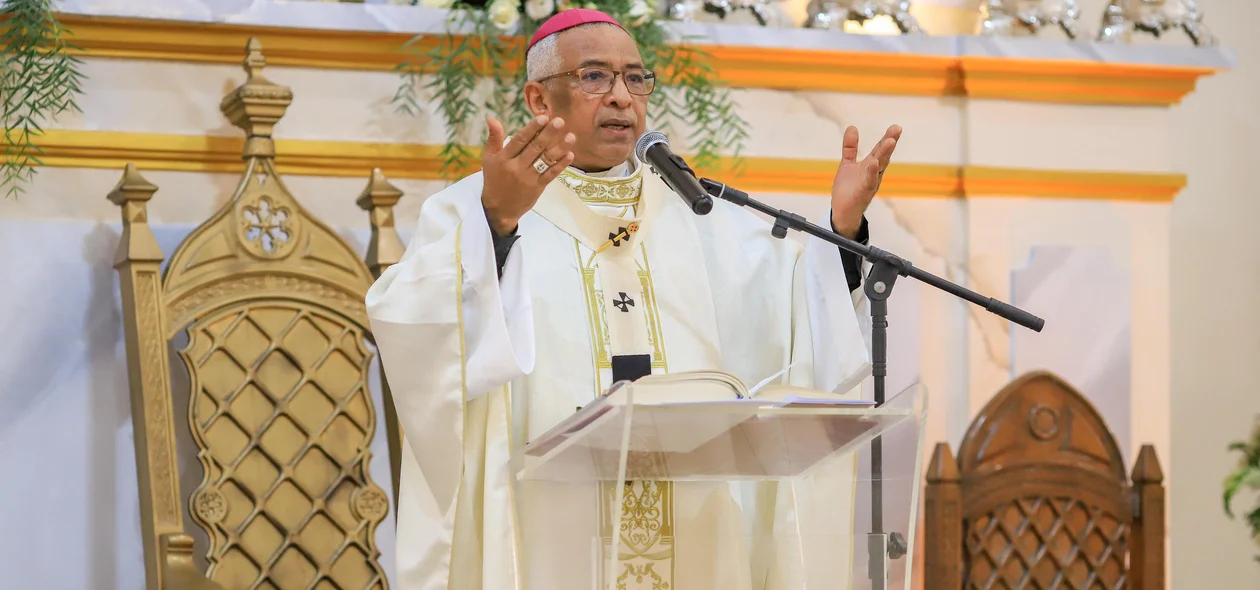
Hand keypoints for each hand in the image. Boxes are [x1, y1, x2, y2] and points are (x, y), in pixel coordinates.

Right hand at [481, 114, 575, 235]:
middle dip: (549, 134)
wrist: (499, 209)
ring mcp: (528, 178)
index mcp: (504, 158)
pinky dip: (560, 165)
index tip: (543, 117)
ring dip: (559, 148)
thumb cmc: (494, 179)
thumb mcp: (488, 158)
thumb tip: (491, 117)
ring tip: (571, 136)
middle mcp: (516, 167)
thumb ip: (494, 137)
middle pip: (535, 147)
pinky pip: (551, 174)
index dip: (532, 128)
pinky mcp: (538, 187)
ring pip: (545, 160)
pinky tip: (570, 155)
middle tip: (560, 121)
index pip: (519, 140)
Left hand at [830, 125, 900, 237]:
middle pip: (883, 155)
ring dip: (884, 154)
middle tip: (897, 129)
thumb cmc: (848, 189)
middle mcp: (874, 173)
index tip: (895, 126)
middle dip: (889, 143)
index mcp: (871, 165)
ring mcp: (870, 183)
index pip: (880, 150)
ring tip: (890, 140)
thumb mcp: (848, 164)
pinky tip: (874, 162)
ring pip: (879, 166)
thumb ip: (850, 147)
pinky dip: (872, 172)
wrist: (842, 212)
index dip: (887, 138)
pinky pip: (869, 181)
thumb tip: (852, 127)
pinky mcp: (864, 192)